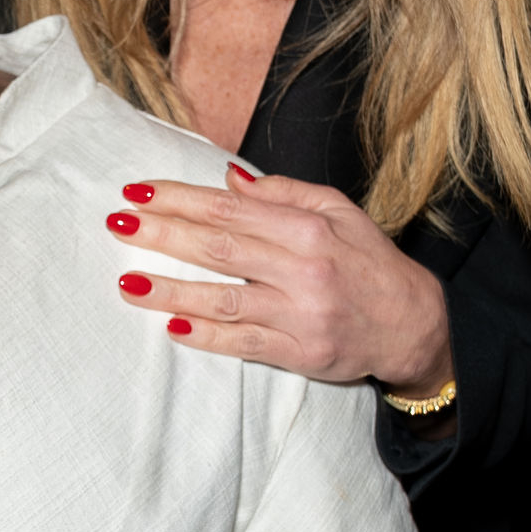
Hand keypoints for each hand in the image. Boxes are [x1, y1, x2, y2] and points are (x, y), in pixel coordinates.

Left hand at [109, 170, 451, 396]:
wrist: (412, 324)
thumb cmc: (369, 262)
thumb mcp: (338, 211)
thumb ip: (283, 193)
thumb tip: (227, 178)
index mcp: (307, 229)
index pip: (228, 210)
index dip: (179, 199)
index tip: (138, 192)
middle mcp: (302, 270)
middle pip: (218, 249)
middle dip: (162, 234)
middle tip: (118, 225)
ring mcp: (300, 314)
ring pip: (223, 299)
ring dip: (170, 291)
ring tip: (127, 281)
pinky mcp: (299, 352)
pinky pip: (243, 343)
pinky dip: (206, 336)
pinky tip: (171, 326)